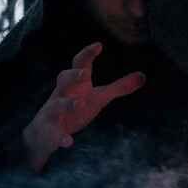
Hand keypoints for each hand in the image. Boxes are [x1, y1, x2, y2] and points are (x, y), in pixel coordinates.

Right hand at [22, 41, 145, 171]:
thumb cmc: (75, 109)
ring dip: (67, 104)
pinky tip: (68, 142)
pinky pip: (53, 134)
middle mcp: (62, 94)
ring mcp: (53, 113)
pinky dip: (60, 138)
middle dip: (72, 76)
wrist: (44, 134)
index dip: (87, 54)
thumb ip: (119, 87)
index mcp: (75, 84)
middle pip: (63, 80)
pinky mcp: (49, 132)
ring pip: (56, 106)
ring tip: (79, 103)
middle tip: (83, 73)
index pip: (79, 64)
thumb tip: (143, 75)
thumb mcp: (99, 97)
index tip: (99, 45)